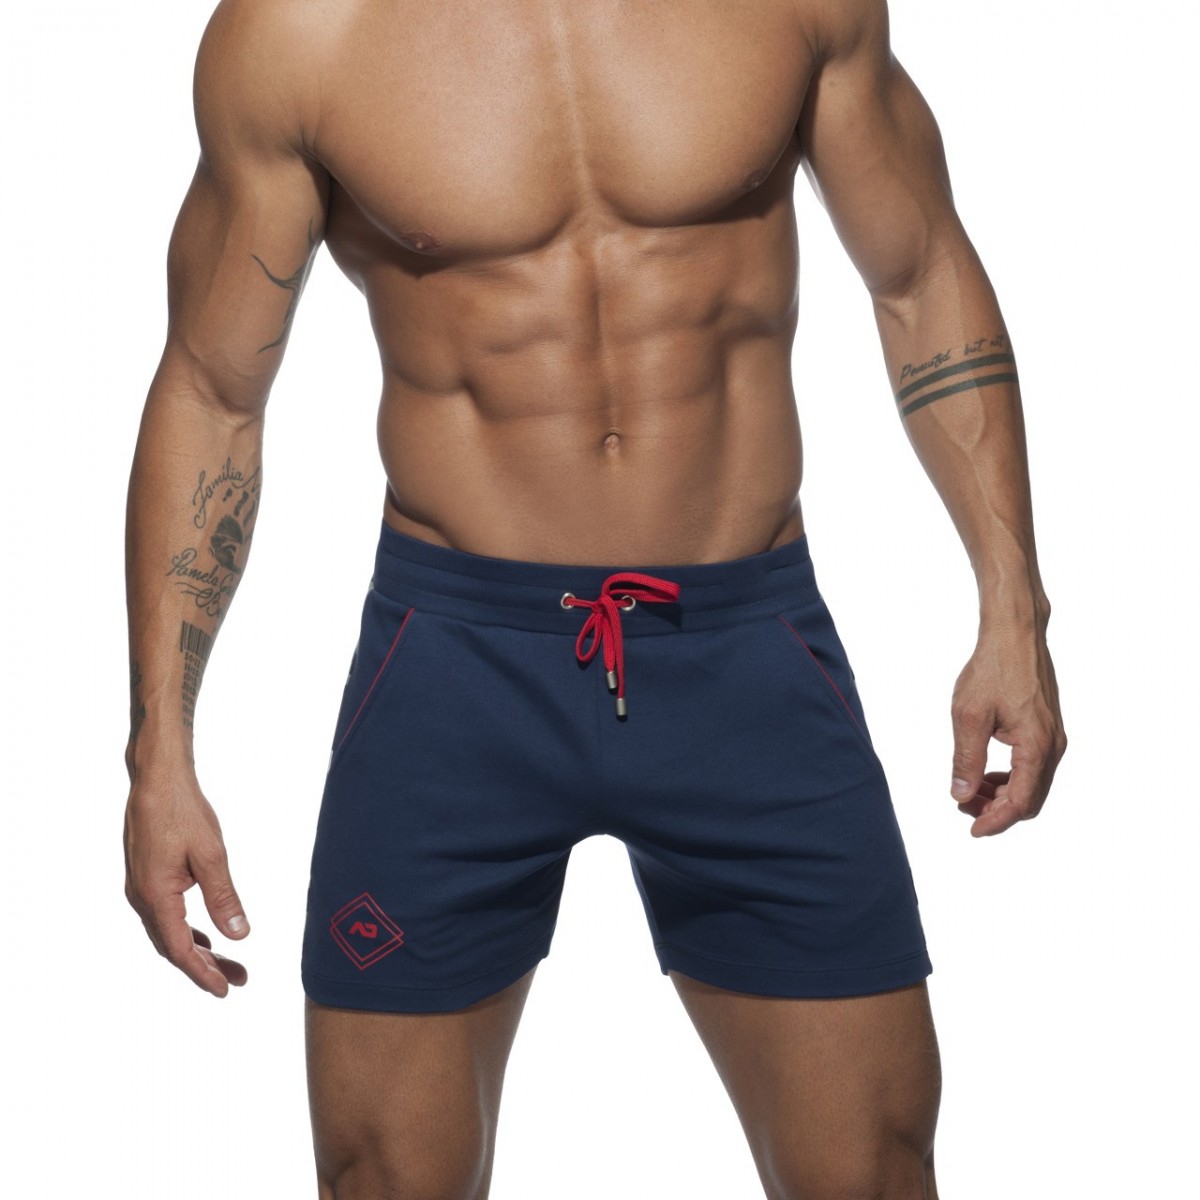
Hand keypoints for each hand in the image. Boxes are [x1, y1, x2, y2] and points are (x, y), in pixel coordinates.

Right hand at [124, 773, 250, 995]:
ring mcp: (141, 888)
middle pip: (174, 946)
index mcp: (156, 896)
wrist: (157, 779)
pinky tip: (205, 935)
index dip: (203, 973)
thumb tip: (239, 936)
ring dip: (198, 949)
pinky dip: (187, 930)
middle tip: (239, 980)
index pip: (180, 949)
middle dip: (206, 966)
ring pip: (168, 932)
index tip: (225, 990)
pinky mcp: (146, 877)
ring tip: (228, 963)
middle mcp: (142, 898)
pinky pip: (165, 915)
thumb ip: (223, 897)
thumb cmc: (183, 811)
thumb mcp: (211, 855)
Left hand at [949, 621, 1065, 836]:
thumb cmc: (992, 668)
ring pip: (1033, 785)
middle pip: (1030, 799)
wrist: (1015, 634)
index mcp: (1036, 747)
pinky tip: (986, 772)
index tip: (972, 830)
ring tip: (970, 791)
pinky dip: (1011, 777)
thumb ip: (966, 760)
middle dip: (997, 811)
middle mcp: (1052, 746)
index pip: (1020, 802)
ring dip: (1003, 795)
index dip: (996, 822)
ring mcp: (1054, 737)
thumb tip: (961, 795)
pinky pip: (1034, 767)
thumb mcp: (968, 716)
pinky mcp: (1048, 728)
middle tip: (964, 809)